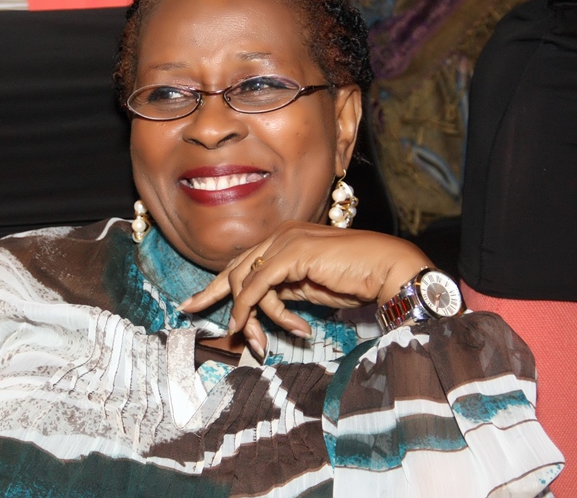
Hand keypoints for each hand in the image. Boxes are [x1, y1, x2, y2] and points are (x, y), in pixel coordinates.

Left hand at [179, 221, 430, 355]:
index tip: (195, 302)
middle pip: (235, 266)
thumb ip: (285, 289)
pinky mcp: (291, 253)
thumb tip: (262, 306)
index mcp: (286, 237)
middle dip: (213, 294)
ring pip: (246, 280)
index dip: (219, 283)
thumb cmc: (356, 280)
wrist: (386, 269)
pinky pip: (257, 285)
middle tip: (191, 312)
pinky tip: (246, 326)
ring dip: (249, 317)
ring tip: (259, 342)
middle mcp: (282, 233)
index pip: (244, 260)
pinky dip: (249, 307)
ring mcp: (286, 239)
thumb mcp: (310, 287)